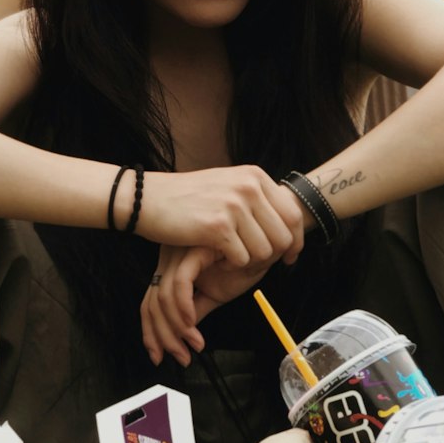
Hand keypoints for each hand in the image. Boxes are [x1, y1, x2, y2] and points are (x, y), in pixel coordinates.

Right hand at [136, 167, 305, 269]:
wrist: (147, 199)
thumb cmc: (187, 198)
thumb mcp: (227, 186)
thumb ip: (256, 199)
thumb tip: (291, 224)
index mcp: (254, 176)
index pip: (293, 214)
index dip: (295, 241)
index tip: (290, 258)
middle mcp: (248, 187)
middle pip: (283, 237)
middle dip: (272, 257)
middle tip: (254, 263)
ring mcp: (234, 205)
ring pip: (265, 252)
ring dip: (249, 263)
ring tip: (230, 258)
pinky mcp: (218, 227)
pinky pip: (242, 260)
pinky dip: (231, 266)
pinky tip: (217, 260)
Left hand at [140, 243, 286, 367]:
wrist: (268, 241)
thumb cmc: (244, 262)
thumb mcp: (217, 291)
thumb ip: (196, 308)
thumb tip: (180, 335)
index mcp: (171, 266)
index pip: (149, 303)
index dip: (151, 333)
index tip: (160, 356)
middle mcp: (169, 257)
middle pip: (150, 304)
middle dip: (162, 337)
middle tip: (181, 358)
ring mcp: (180, 252)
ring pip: (163, 298)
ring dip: (176, 330)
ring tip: (194, 344)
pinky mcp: (195, 248)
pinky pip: (181, 283)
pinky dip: (183, 309)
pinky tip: (193, 325)